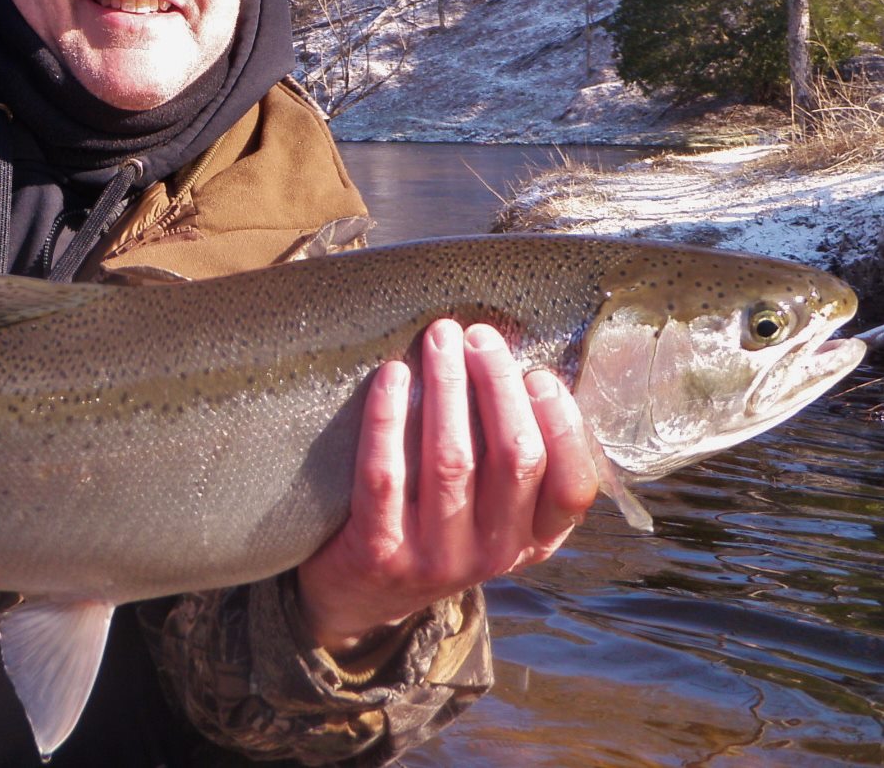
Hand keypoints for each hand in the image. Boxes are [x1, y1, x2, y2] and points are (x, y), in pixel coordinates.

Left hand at [295, 320, 599, 653]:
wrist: (360, 596)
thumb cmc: (434, 524)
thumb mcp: (490, 511)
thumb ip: (512, 460)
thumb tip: (525, 367)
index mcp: (533, 541)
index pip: (571, 488)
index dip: (562, 426)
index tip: (539, 374)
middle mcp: (493, 555)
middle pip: (514, 459)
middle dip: (498, 385)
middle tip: (477, 335)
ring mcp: (437, 558)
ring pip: (453, 460)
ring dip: (448, 387)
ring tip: (439, 338)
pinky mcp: (380, 552)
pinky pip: (384, 474)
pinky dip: (388, 417)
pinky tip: (391, 376)